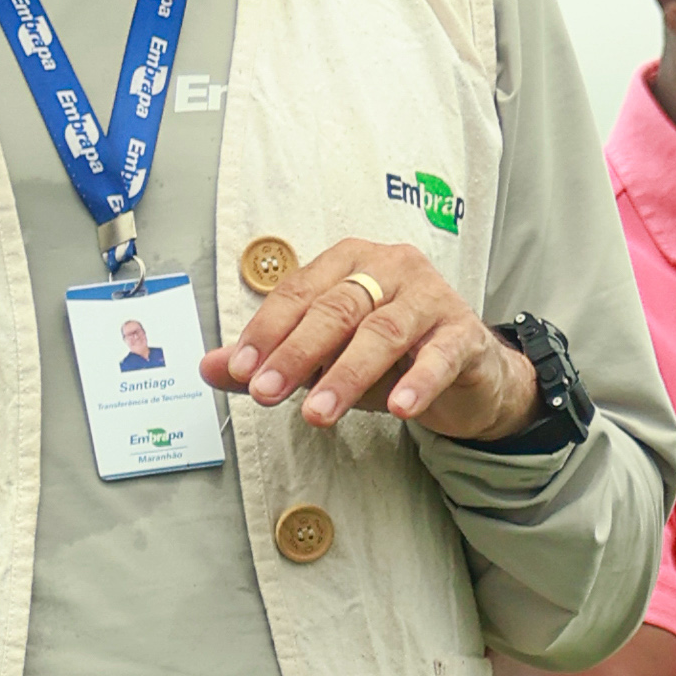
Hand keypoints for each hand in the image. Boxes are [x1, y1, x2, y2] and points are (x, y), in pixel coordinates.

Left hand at [213, 239, 539, 441]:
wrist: (466, 374)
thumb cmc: (390, 357)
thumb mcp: (324, 359)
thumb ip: (271, 360)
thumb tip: (209, 368)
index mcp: (349, 261)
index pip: (299, 293)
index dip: (267, 332)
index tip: (241, 371)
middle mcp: (391, 267)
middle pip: (337, 308)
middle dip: (297, 353)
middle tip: (267, 392)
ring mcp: (431, 297)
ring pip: (384, 332)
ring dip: (347, 375)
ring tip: (319, 414)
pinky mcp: (465, 333)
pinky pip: (440, 356)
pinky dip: (419, 381)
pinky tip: (400, 408)